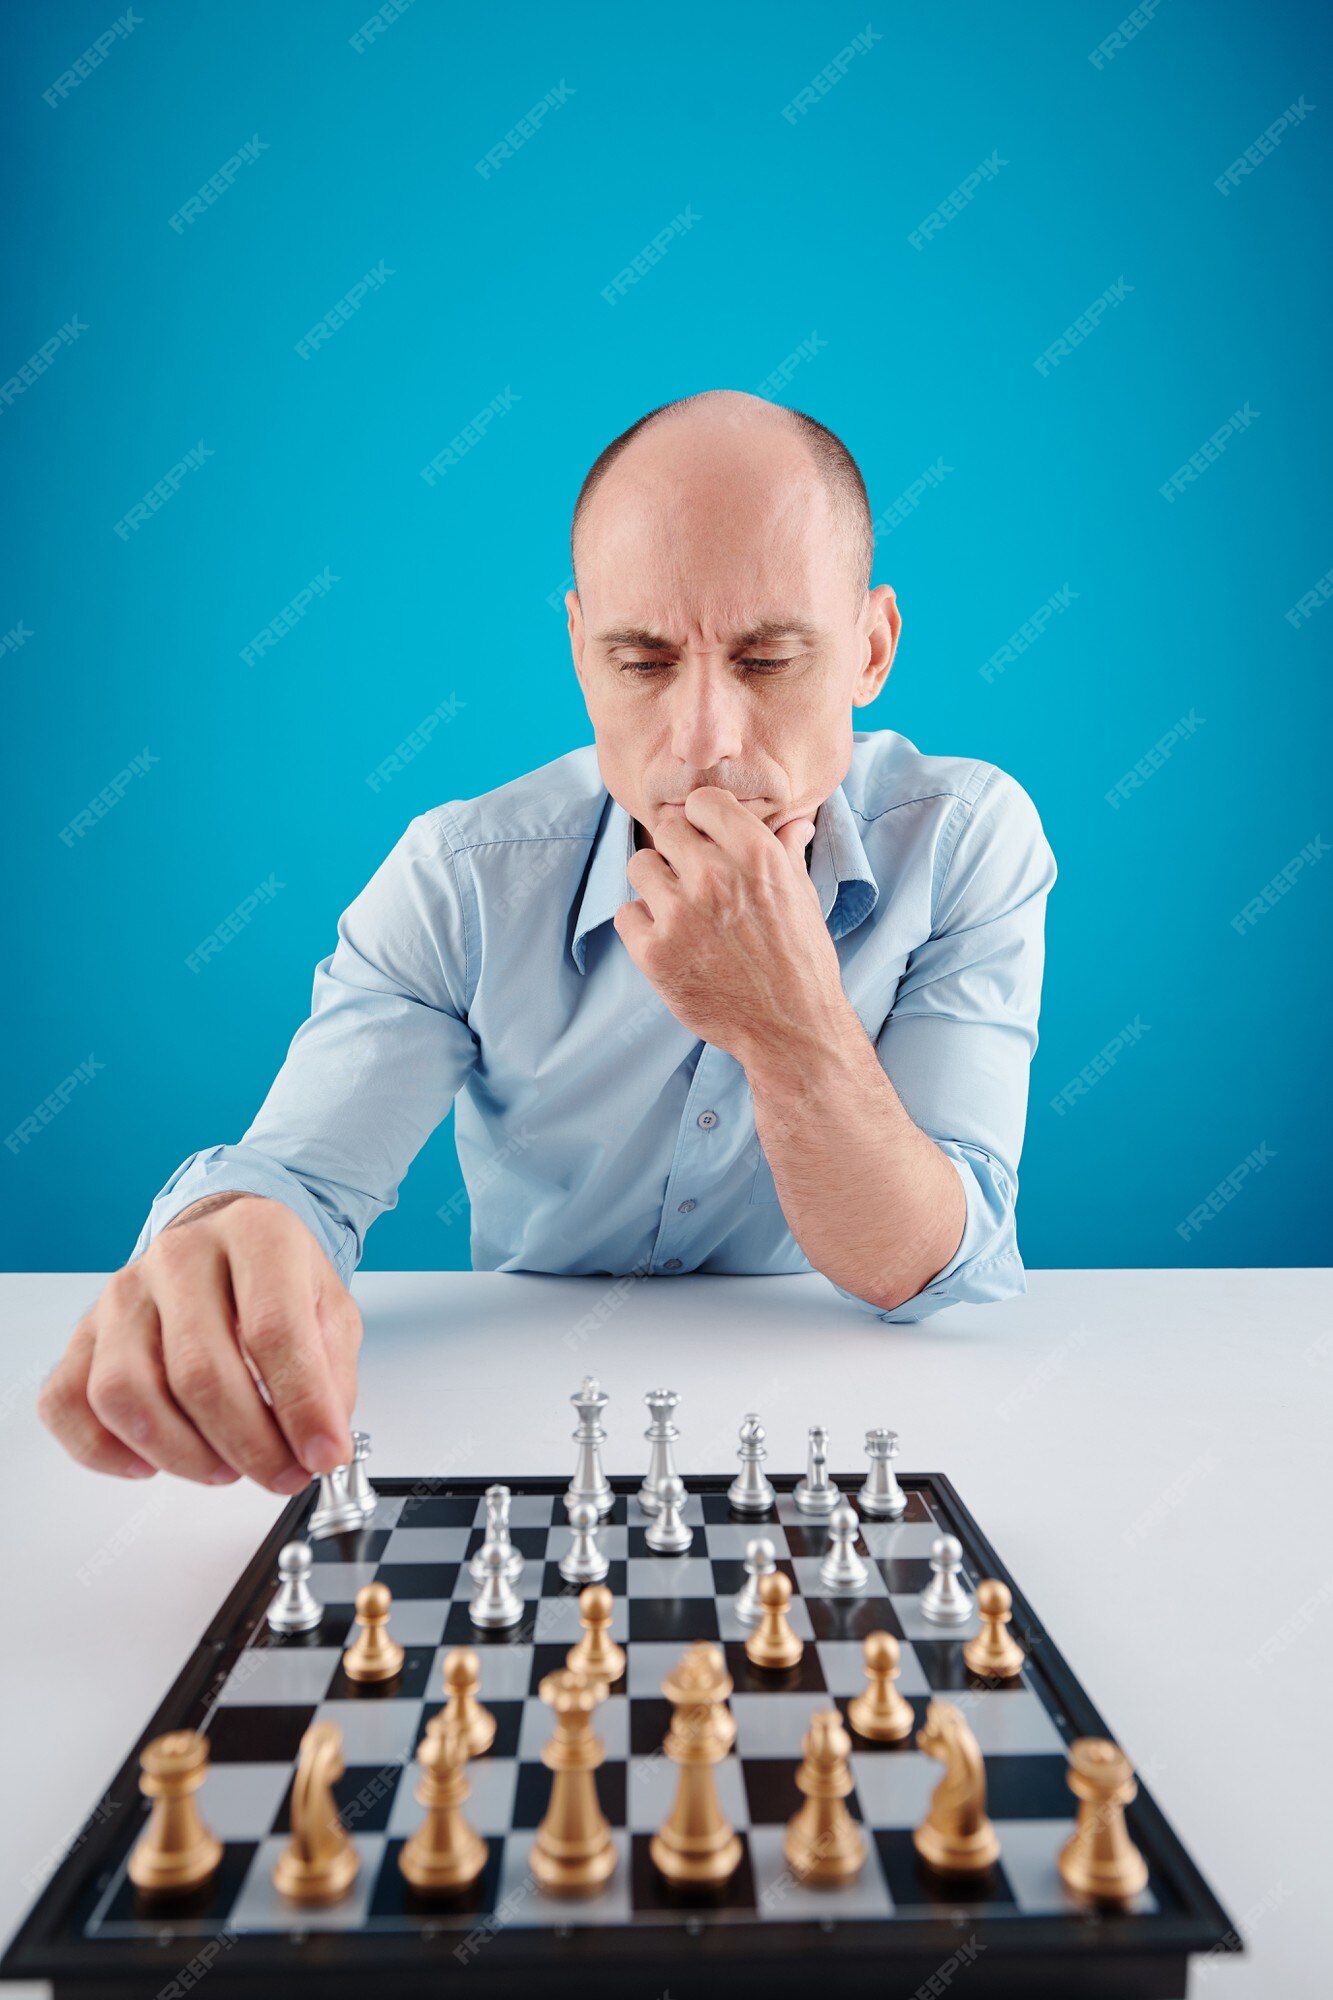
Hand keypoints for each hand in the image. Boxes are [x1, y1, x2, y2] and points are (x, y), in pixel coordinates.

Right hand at [37, 1195, 359, 1491]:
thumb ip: (331, 1376)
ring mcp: (122, 1293)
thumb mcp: (330, 1310)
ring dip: (180, 1453)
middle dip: (248, 1444)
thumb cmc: (275, 1282)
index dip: (302, 1406)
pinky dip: (105, 1451)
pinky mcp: (84, 1332)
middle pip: (198, 1370)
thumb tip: (320, 1445)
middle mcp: (179, 1255)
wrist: (223, 1247)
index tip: (323, 1455)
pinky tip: (152, 1462)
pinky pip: (68, 1403)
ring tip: (225, 1467)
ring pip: (125, 1393)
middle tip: (281, 1474)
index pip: (273, 1329)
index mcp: (253, 1233)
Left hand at [613, 786, 843, 1063]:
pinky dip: (642, 928)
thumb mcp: (803, 898)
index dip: (703, 821)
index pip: (702, 801)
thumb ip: (786, 853)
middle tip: (694, 884)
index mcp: (755, 854)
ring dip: (656, 886)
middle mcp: (714, 877)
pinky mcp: (654, 952)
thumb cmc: (801, 961)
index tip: (708, 841)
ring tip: (681, 914)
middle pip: (666, 830)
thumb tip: (794, 822)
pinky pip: (625, 914)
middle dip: (678, 853)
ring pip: (639, 866)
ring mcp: (680, 914)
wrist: (791, 1029)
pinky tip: (671, 943)